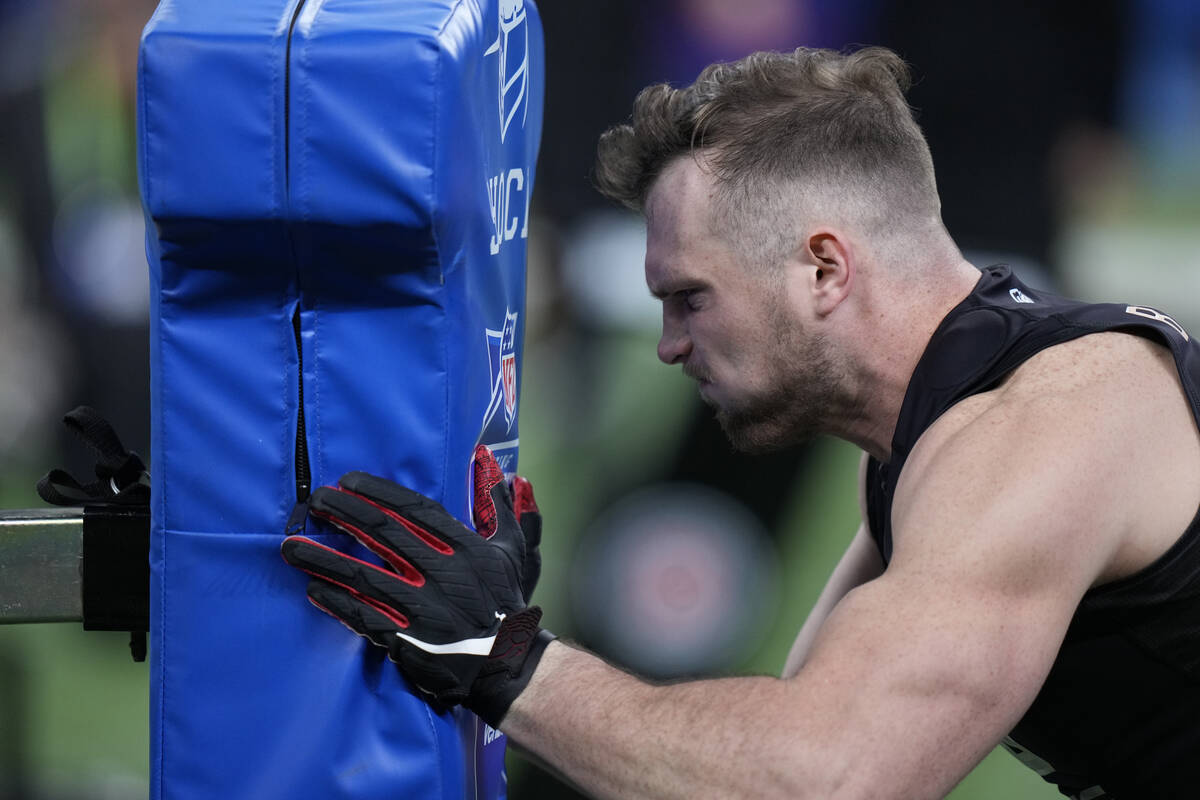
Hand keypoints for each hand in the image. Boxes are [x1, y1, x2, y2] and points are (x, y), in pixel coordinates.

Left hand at [281, 445, 552, 724]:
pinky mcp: (407, 638)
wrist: (507, 663)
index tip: (348, 480)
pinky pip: (363, 616)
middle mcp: (442, 572)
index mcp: (465, 547)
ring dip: (323, 559)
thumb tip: (495, 465)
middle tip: (315, 501)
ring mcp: (422, 607)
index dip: (378, 492)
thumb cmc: (506, 602)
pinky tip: (312, 590)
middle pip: (382, 533)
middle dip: (343, 513)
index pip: (415, 509)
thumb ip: (499, 507)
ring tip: (290, 547)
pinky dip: (336, 603)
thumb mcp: (512, 550)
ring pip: (363, 575)